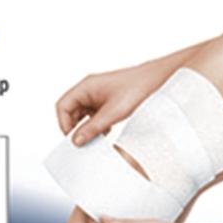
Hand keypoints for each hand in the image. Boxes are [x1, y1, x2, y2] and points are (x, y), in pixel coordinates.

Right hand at [55, 61, 173, 145]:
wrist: (158, 80)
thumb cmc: (138, 88)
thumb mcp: (114, 112)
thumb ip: (93, 127)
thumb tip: (76, 140)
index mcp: (86, 86)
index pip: (63, 106)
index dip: (64, 124)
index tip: (74, 139)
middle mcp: (90, 89)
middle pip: (70, 111)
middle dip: (75, 127)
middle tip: (84, 142)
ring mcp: (98, 95)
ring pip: (83, 115)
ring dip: (87, 128)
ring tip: (96, 138)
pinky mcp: (107, 101)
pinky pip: (94, 115)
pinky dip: (96, 126)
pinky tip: (105, 134)